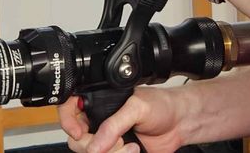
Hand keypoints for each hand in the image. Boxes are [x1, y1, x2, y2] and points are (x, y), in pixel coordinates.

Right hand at [58, 86, 189, 152]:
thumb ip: (114, 125)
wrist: (181, 124)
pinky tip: (134, 151)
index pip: (70, 112)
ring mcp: (108, 140)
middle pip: (78, 141)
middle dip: (96, 145)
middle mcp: (100, 122)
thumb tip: (95, 144)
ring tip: (131, 147)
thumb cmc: (162, 106)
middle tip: (117, 140)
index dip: (68, 123)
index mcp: (99, 103)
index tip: (80, 134)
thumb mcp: (136, 107)